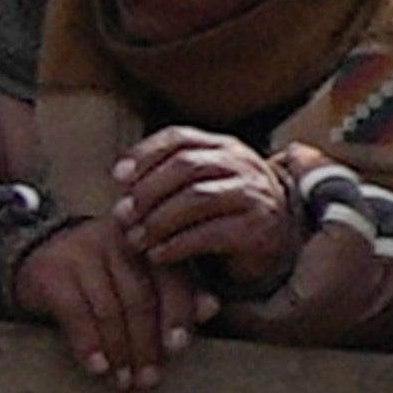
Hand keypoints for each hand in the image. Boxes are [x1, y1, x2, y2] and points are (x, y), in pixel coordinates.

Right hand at [4, 212, 209, 390]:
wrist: (36, 255)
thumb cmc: (102, 273)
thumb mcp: (141, 276)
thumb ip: (177, 292)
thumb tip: (211, 308)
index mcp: (149, 240)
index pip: (170, 280)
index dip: (177, 315)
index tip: (176, 348)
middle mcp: (117, 240)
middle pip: (139, 299)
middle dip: (146, 345)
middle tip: (148, 379)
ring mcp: (81, 253)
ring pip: (109, 310)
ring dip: (119, 352)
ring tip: (123, 380)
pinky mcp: (51, 271)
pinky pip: (75, 314)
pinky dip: (88, 344)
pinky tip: (97, 367)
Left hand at [108, 124, 296, 283]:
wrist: (275, 246)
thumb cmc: (222, 216)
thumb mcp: (197, 187)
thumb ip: (166, 179)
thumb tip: (120, 179)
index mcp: (223, 147)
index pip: (179, 138)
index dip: (144, 154)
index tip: (117, 177)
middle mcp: (243, 164)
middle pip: (186, 165)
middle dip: (147, 191)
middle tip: (121, 216)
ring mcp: (255, 194)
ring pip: (197, 197)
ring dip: (158, 221)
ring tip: (135, 239)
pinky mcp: (260, 227)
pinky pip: (211, 233)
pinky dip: (176, 245)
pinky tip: (157, 255)